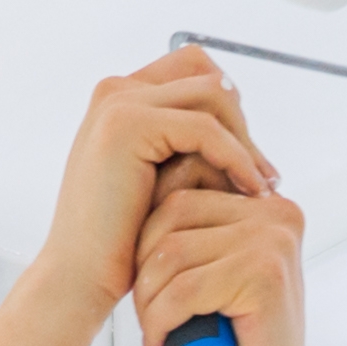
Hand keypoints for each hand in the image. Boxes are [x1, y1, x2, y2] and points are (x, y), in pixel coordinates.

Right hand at [31, 50, 273, 307]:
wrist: (81, 277)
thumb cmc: (122, 241)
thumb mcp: (161, 182)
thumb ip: (189, 148)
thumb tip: (247, 135)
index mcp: (121, 99)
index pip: (194, 68)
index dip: (229, 108)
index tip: (251, 158)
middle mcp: (116, 91)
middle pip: (207, 75)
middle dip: (242, 124)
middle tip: (265, 175)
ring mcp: (118, 103)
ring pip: (213, 95)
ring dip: (245, 140)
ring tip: (261, 186)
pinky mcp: (127, 125)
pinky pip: (205, 128)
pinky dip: (236, 157)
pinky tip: (251, 189)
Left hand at [129, 167, 307, 345]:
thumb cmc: (235, 345)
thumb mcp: (214, 273)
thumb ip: (198, 233)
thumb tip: (147, 191)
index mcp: (267, 207)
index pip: (183, 195)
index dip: (147, 241)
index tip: (148, 286)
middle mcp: (277, 215)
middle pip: (174, 215)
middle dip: (144, 267)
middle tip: (146, 313)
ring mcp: (274, 242)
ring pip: (173, 253)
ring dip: (148, 298)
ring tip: (153, 329)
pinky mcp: (265, 276)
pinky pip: (183, 289)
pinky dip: (160, 319)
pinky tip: (159, 341)